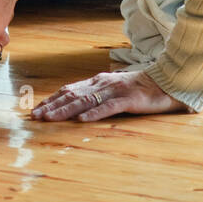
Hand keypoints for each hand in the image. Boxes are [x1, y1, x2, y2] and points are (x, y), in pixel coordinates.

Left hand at [31, 69, 187, 121]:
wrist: (167, 81)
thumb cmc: (140, 87)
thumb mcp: (115, 88)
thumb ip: (98, 94)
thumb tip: (79, 106)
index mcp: (98, 81)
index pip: (70, 89)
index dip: (52, 99)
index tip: (37, 109)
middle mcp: (103, 83)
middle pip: (72, 95)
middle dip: (52, 106)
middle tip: (35, 116)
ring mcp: (115, 91)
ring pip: (85, 101)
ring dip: (65, 110)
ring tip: (50, 118)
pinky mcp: (128, 99)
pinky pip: (108, 107)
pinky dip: (93, 114)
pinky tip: (82, 120)